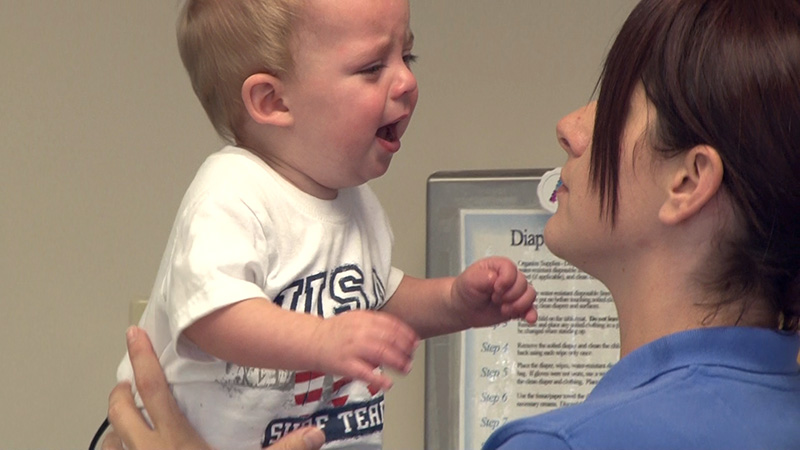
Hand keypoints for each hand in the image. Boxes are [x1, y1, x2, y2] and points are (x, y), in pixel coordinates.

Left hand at [103, 326, 324, 449]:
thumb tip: (317, 434)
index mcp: (175, 439)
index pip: (153, 388)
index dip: (142, 357)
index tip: (134, 334)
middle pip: (120, 408)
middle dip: (119, 389)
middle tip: (127, 380)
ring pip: (109, 437)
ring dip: (114, 422)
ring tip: (125, 415)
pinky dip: (114, 448)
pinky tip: (126, 448)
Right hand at [311, 310, 419, 391]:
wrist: (311, 340)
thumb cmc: (335, 332)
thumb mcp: (356, 319)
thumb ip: (376, 324)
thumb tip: (399, 334)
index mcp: (363, 319)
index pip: (391, 325)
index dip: (406, 335)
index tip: (415, 342)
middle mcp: (359, 332)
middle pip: (390, 339)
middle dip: (405, 350)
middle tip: (411, 357)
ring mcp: (352, 348)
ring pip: (382, 354)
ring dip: (398, 363)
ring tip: (405, 369)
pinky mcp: (345, 365)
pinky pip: (365, 373)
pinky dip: (379, 379)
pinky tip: (388, 383)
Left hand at [452, 257, 536, 327]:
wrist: (463, 308)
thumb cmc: (465, 289)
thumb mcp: (470, 279)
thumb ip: (484, 277)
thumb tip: (496, 278)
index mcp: (499, 266)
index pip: (512, 270)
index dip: (505, 282)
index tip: (495, 289)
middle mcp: (509, 278)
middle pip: (523, 283)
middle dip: (509, 295)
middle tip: (495, 299)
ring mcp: (514, 293)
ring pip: (530, 295)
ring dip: (518, 305)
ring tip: (504, 309)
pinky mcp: (517, 307)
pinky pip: (531, 309)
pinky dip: (531, 314)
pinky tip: (528, 318)